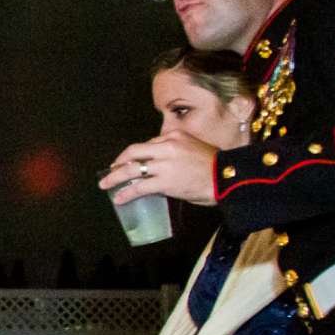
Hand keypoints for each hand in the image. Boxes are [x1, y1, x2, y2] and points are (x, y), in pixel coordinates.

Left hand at [100, 133, 218, 205]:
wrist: (229, 178)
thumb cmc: (216, 167)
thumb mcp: (194, 149)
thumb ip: (175, 153)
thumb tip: (159, 166)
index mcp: (175, 136)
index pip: (148, 144)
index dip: (136, 154)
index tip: (129, 161)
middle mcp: (168, 146)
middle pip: (134, 152)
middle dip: (119, 162)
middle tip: (111, 169)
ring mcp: (165, 164)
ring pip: (132, 169)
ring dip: (115, 178)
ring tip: (105, 184)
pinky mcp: (165, 181)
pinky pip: (139, 187)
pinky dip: (127, 193)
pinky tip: (119, 198)